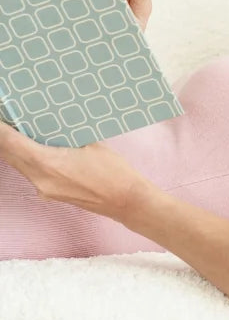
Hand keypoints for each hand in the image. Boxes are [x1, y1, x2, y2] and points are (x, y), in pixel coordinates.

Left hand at [0, 121, 154, 219]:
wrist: (125, 200)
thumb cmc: (113, 171)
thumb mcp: (91, 144)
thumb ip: (66, 136)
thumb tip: (53, 125)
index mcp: (49, 163)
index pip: (12, 144)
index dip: (2, 130)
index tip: (0, 119)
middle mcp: (40, 179)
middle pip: (10, 156)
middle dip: (5, 139)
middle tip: (6, 122)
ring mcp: (43, 189)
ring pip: (19, 165)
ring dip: (14, 149)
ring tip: (16, 131)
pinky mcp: (49, 194)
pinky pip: (31, 173)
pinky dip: (27, 160)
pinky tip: (34, 149)